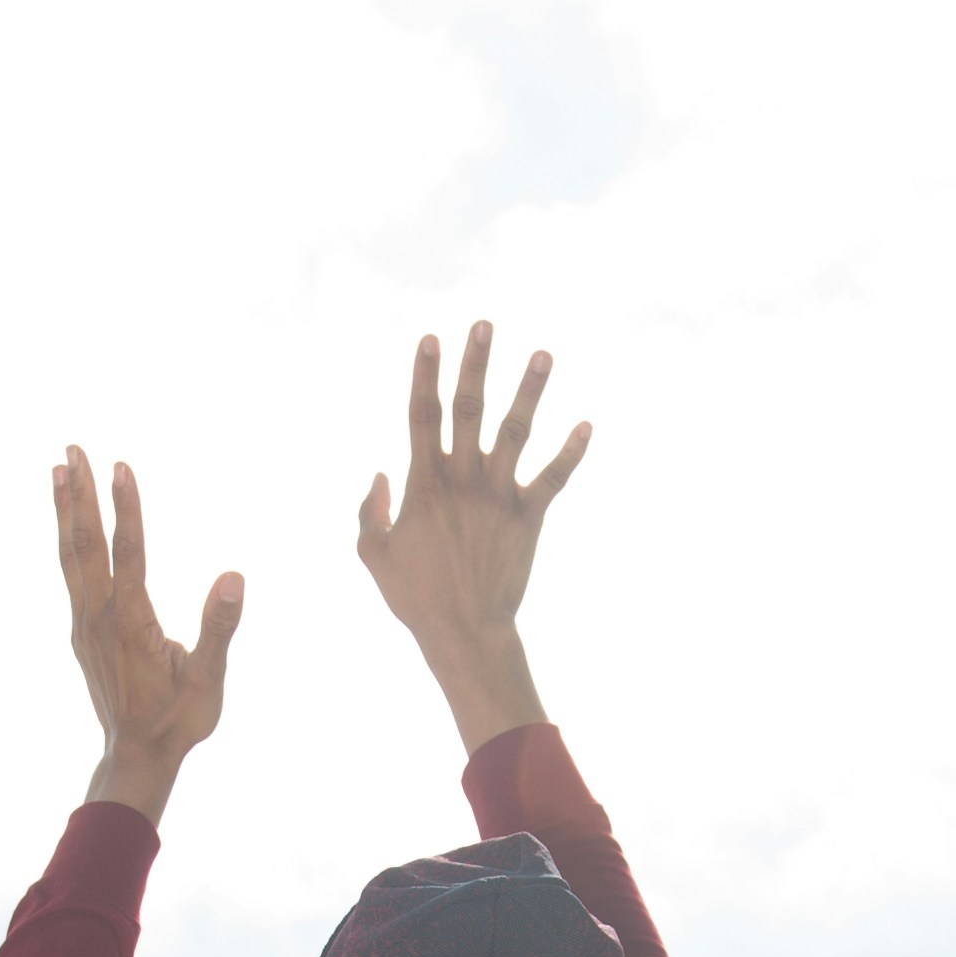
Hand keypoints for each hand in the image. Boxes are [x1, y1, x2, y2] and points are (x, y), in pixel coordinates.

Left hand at [58, 446, 240, 819]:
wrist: (136, 757)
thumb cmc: (177, 721)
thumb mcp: (207, 679)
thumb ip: (219, 627)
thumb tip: (232, 577)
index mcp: (131, 622)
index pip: (127, 551)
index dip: (124, 506)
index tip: (119, 465)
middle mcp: (99, 617)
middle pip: (84, 544)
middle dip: (79, 493)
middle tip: (71, 448)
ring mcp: (85, 626)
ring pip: (70, 557)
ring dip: (64, 512)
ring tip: (57, 471)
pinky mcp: (83, 635)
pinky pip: (72, 576)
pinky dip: (67, 542)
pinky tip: (69, 527)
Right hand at [354, 322, 585, 748]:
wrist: (464, 632)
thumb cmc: (415, 596)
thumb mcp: (373, 555)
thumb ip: (368, 512)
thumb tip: (379, 474)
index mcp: (423, 485)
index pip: (422, 417)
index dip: (425, 375)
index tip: (432, 338)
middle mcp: (462, 481)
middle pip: (468, 410)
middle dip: (476, 365)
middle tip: (485, 324)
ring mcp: (498, 497)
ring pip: (516, 432)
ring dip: (530, 391)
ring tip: (543, 353)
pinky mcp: (528, 517)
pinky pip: (554, 479)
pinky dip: (571, 452)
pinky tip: (588, 424)